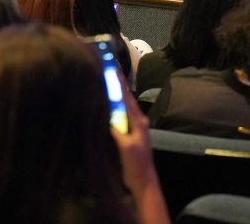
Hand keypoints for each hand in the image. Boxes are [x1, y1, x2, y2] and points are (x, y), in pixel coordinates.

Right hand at [111, 76, 169, 223]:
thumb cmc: (136, 164)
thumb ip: (118, 131)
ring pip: (123, 107)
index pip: (127, 97)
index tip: (112, 68)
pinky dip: (113, 108)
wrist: (143, 182)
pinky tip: (106, 106)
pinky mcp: (129, 135)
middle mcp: (138, 121)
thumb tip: (106, 115)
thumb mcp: (126, 146)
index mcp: (139, 121)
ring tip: (105, 83)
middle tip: (108, 70)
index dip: (119, 83)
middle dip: (117, 85)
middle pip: (125, 99)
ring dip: (115, 96)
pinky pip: (120, 117)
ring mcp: (134, 128)